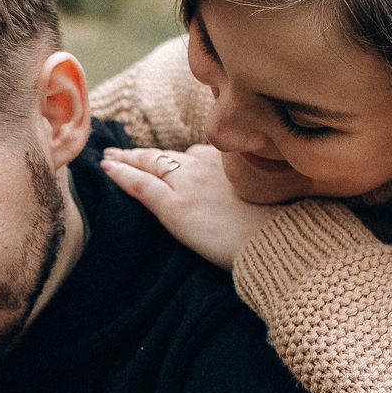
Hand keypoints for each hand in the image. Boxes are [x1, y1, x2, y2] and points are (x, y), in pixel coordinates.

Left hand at [99, 145, 280, 270]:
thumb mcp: (273, 195)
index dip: (176, 155)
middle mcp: (207, 165)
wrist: (280, 241)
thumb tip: (244, 197)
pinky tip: (107, 170)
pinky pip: (140, 184)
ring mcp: (188, 184)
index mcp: (231, 162)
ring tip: (110, 158)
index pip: (196, 154)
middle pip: (168, 154)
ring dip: (128, 159)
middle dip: (144, 153)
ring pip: (150, 163)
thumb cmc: (284, 227)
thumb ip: (252, 188)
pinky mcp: (175, 206)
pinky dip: (121, 175)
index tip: (165, 155)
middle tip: (123, 151)